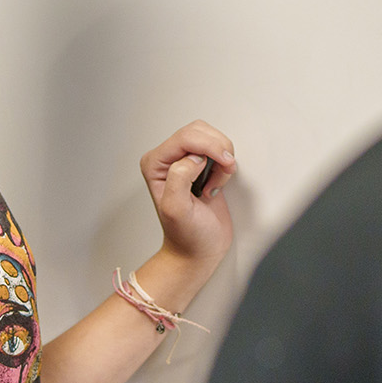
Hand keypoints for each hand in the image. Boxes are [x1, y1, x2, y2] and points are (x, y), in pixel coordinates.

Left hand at [140, 119, 236, 272]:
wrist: (199, 251)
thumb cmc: (186, 236)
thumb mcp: (177, 209)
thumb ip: (179, 178)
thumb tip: (194, 157)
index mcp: (155, 164)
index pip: (184, 137)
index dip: (208, 146)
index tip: (223, 163)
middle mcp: (168, 159)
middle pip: (198, 131)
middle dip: (217, 149)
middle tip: (222, 171)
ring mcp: (185, 161)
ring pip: (211, 137)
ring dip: (222, 157)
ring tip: (216, 182)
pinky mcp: (202, 166)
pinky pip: (219, 150)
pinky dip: (225, 164)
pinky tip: (217, 183)